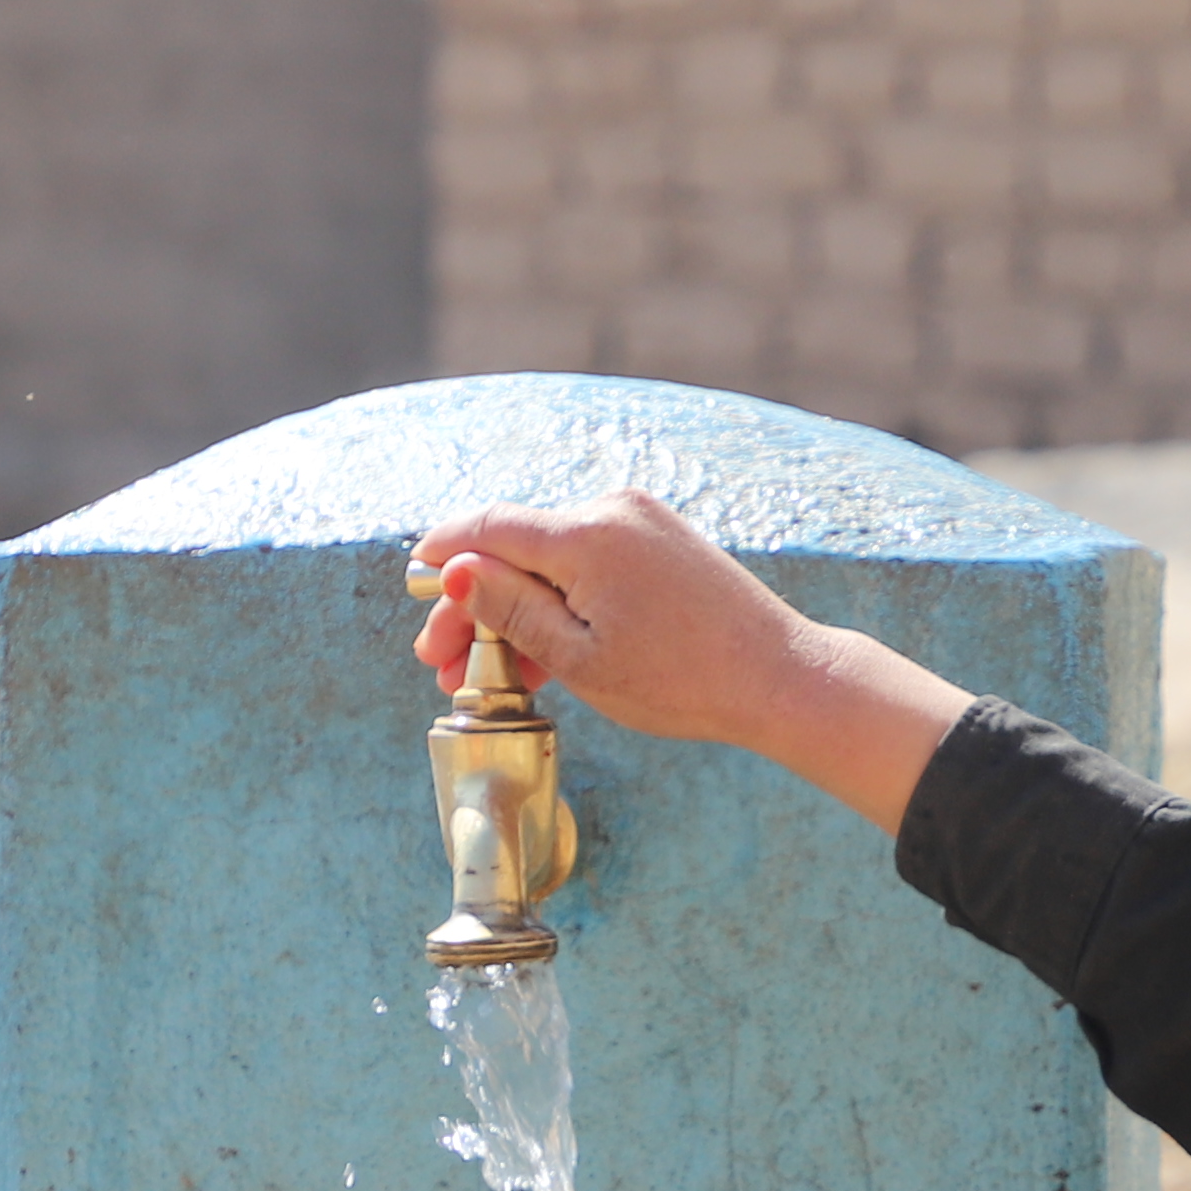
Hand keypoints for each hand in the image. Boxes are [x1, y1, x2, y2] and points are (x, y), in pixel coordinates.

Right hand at [406, 489, 972, 831]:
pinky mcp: (661, 541)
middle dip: (471, 605)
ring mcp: (641, 522)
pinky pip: (589, 565)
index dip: (441, 554)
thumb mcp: (579, 658)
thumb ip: (510, 610)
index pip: (487, 527)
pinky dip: (559, 604)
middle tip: (439, 663)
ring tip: (479, 674)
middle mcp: (612, 511)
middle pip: (515, 549)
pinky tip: (534, 657)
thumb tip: (455, 568)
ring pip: (550, 561)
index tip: (411, 582)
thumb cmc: (683, 680)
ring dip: (513, 611)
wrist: (778, 677)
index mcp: (586, 535)